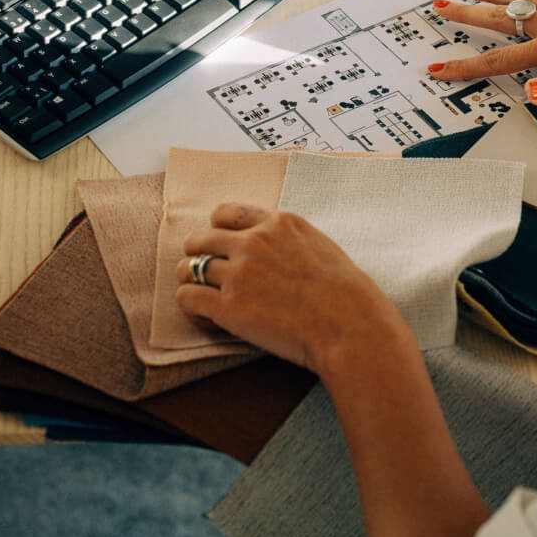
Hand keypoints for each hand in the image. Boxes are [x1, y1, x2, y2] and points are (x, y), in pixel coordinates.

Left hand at [176, 203, 408, 380]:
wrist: (348, 323)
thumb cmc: (344, 291)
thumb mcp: (319, 245)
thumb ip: (288, 239)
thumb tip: (274, 247)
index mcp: (278, 223)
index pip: (224, 213)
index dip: (217, 231)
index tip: (221, 246)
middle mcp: (254, 242)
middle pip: (200, 239)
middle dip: (199, 256)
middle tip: (207, 275)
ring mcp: (240, 273)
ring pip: (188, 269)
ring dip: (192, 283)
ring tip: (203, 298)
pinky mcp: (229, 306)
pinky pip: (188, 298)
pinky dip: (191, 308)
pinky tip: (207, 317)